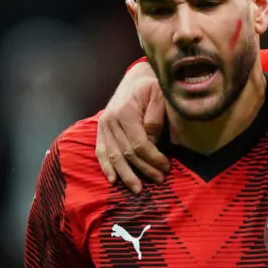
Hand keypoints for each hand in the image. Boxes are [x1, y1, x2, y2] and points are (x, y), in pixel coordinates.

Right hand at [95, 62, 169, 193]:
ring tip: (138, 189)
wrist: (135, 78)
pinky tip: (113, 180)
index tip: (167, 167)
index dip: (153, 158)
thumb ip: (156, 117)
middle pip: (127, 153)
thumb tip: (152, 141)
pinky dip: (106, 167)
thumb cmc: (152, 87)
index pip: (139, 144)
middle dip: (144, 169)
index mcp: (126, 112)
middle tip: (159, 180)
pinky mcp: (100, 129)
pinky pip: (101, 151)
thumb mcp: (159, 95)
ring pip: (114, 156)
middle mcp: (111, 120)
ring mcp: (104, 125)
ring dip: (126, 175)